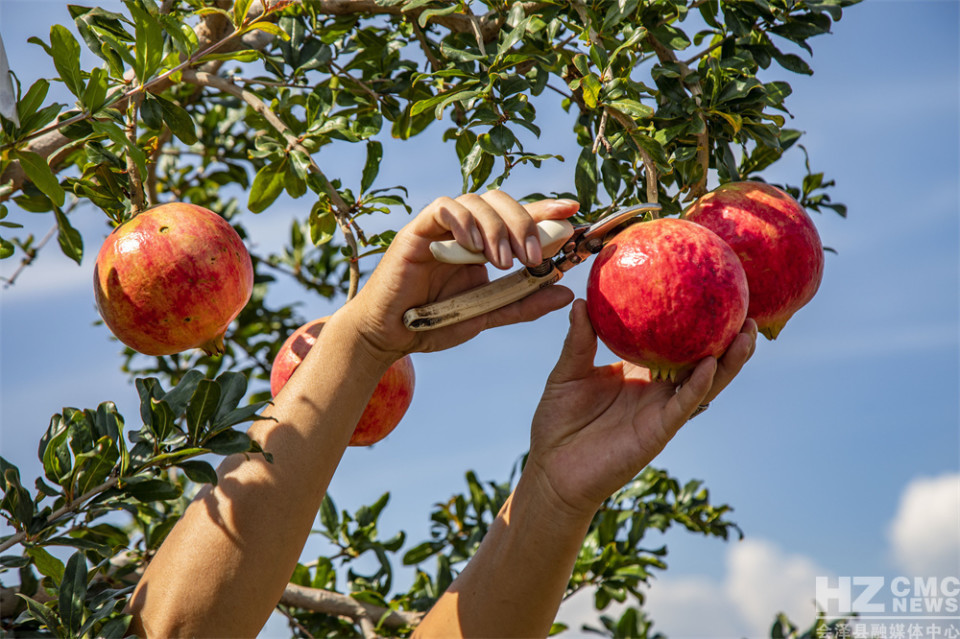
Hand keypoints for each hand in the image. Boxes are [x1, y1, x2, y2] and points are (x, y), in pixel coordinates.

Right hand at [344, 191, 579, 361]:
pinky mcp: (417, 231)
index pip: (519, 216)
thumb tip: (566, 292)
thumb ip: (524, 303)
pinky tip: (472, 247)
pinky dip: (463, 221)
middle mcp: (465, 229)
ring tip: (504, 263)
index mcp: (484, 244)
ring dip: (496, 227)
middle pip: (501, 201)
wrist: (391, 336)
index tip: (573, 211)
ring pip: (476, 201)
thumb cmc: (435, 322)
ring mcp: (441, 228)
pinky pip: (443, 208)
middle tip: (532, 258)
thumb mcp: (488, 314)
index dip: (546, 209)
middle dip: (524, 223)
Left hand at [525, 299, 757, 518]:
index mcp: (638, 373)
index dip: (693, 322)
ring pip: (705, 383)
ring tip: (747, 334)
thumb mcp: (567, 373)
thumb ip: (579, 340)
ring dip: (728, 361)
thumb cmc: (557, 422)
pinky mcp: (658, 433)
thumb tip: (583, 300)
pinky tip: (708, 365)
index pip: (673, 342)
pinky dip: (698, 386)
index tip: (712, 291)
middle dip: (726, 338)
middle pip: (701, 359)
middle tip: (747, 307)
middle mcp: (656, 390)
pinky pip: (683, 406)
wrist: (552, 470)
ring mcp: (661, 411)